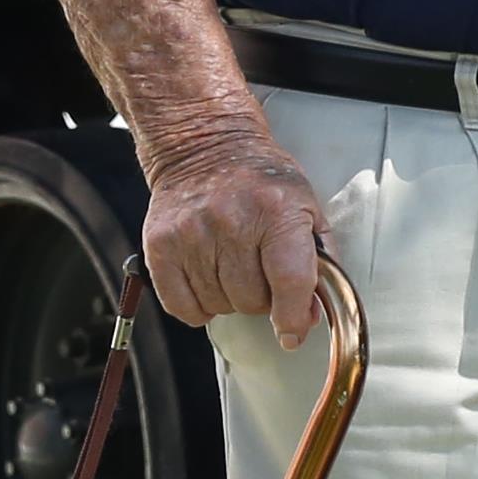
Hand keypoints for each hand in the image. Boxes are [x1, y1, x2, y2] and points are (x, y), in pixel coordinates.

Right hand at [142, 129, 333, 350]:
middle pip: (252, 300)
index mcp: (277, 212)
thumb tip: (310, 313)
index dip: (293, 316)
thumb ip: (318, 261)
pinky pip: (181, 306)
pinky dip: (197, 306)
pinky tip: (207, 282)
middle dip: (262, 298)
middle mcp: (232, 222)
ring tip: (232, 265)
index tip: (292, 333)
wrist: (204, 145)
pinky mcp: (160, 245)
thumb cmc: (260, 180)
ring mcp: (191, 234)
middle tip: (259, 272)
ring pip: (219, 306)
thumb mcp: (306, 207)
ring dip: (230, 298)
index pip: (289, 280)